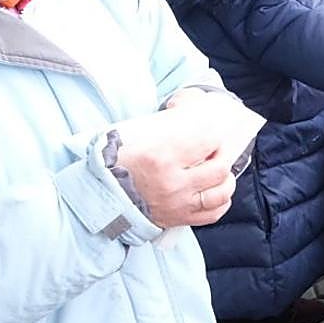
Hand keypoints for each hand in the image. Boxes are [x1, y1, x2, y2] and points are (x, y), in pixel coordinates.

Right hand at [112, 102, 237, 227]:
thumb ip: (163, 121)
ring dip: (225, 179)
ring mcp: (177, 204)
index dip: (210, 134)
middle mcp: (173, 182)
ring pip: (221, 192)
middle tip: (215, 150)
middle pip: (218, 167)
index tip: (207, 132)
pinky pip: (212, 214)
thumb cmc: (115, 161)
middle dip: (221, 155)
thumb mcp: (133, 133)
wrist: (98, 196)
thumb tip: (186, 103)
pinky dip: (220, 201)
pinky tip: (214, 190)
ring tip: (218, 170)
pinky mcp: (178, 219)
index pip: (206, 141)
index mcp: (160, 156)